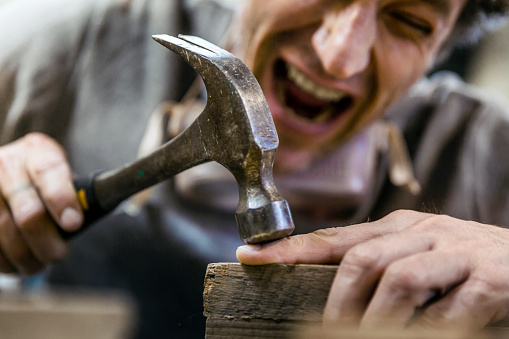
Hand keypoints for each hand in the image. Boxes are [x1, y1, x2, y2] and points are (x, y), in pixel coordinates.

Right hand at [0, 133, 82, 273]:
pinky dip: (4, 261)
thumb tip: (83, 220)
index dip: (62, 200)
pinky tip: (16, 264)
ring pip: (4, 232)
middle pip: (28, 212)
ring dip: (25, 257)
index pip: (49, 173)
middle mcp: (6, 164)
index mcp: (37, 151)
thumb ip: (75, 193)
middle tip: (58, 255)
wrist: (6, 173)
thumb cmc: (42, 180)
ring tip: (38, 265)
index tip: (73, 224)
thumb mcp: (60, 174)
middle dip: (47, 242)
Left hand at [237, 210, 508, 332]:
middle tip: (327, 332)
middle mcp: (424, 233)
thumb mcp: (418, 254)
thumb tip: (331, 288)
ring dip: (376, 319)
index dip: (291, 249)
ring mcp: (457, 254)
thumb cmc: (463, 263)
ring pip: (399, 280)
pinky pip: (450, 311)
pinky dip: (429, 332)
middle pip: (363, 258)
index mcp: (400, 226)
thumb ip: (380, 264)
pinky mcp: (491, 281)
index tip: (251, 257)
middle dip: (338, 301)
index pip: (336, 237)